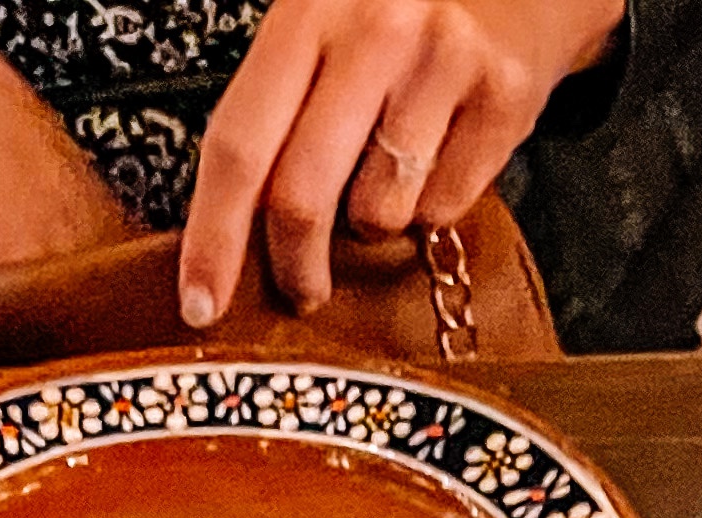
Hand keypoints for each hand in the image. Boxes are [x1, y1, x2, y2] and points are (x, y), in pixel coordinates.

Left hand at [179, 0, 620, 323]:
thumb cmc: (408, 3)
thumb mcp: (327, 18)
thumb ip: (281, 100)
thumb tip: (234, 224)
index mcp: (310, 9)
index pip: (239, 144)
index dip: (213, 238)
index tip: (198, 303)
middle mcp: (376, 28)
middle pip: (302, 197)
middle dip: (295, 267)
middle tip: (301, 289)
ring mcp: (443, 62)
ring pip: (379, 213)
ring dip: (377, 217)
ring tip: (393, 165)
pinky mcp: (503, 96)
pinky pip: (443, 206)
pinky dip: (434, 201)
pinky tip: (442, 149)